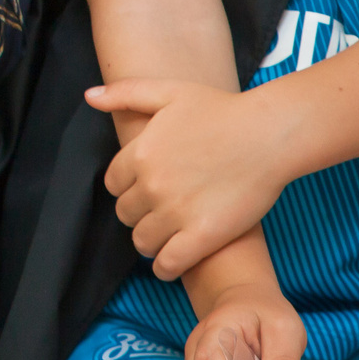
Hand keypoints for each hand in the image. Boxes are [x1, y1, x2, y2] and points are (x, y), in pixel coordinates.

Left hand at [90, 76, 290, 278]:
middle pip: (125, 214)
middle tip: (158, 211)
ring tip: (165, 236)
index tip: (144, 189)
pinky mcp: (203, 236)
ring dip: (149, 241)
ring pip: (142, 241)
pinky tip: (172, 262)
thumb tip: (90, 96)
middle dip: (138, 214)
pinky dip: (165, 268)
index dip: (127, 188)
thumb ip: (125, 93)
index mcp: (141, 153)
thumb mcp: (169, 92)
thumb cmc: (222, 110)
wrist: (268, 135)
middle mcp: (153, 184)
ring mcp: (177, 212)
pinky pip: (168, 264)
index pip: (113, 185)